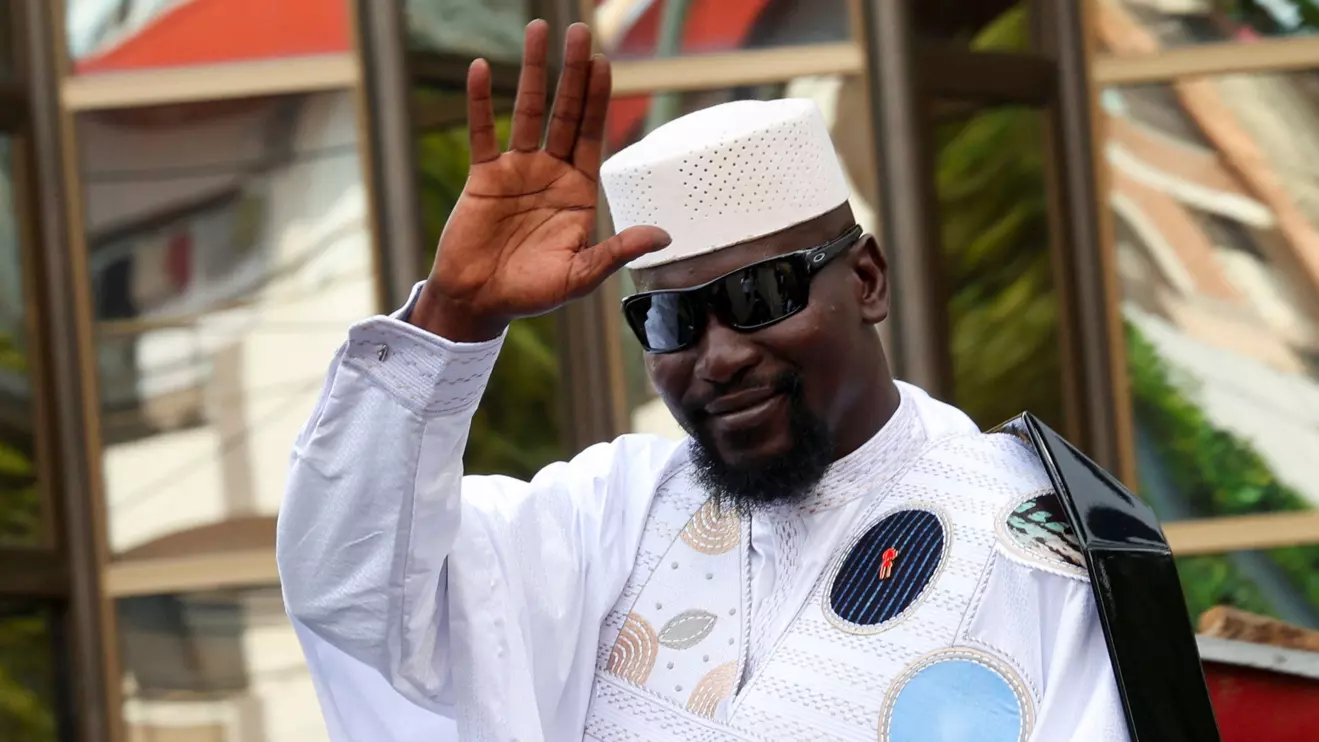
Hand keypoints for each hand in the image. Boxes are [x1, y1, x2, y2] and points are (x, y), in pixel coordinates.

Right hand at [412, 20, 670, 341]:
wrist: (481, 304)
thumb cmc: (532, 294)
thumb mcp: (580, 276)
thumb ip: (617, 251)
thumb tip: (664, 237)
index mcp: (578, 193)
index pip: (591, 136)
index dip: (597, 100)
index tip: (603, 64)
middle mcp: (550, 174)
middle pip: (564, 113)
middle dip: (572, 74)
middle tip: (579, 32)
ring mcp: (516, 172)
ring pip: (526, 112)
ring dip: (533, 73)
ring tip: (539, 32)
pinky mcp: (483, 177)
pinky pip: (481, 133)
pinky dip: (480, 102)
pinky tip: (482, 69)